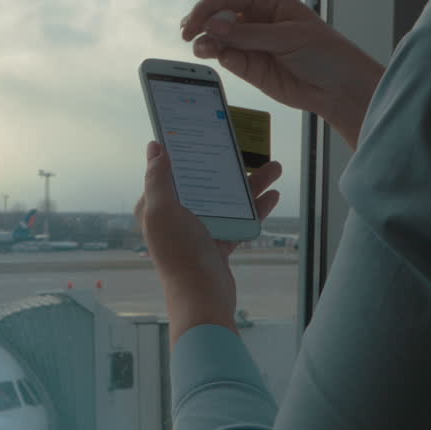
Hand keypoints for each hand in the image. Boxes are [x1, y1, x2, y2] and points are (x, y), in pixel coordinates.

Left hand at [134, 142, 283, 342]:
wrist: (203, 297)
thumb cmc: (180, 253)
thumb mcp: (163, 210)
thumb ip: (158, 178)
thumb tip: (155, 147)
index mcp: (156, 207)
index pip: (169, 172)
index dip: (184, 152)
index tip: (203, 132)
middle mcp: (174, 218)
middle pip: (203, 182)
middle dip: (226, 165)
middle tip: (248, 146)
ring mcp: (197, 232)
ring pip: (225, 199)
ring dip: (249, 183)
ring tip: (275, 167)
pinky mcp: (218, 245)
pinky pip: (239, 220)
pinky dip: (256, 208)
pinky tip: (273, 194)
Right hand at [181, 0, 383, 147]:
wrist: (337, 88)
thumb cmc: (323, 53)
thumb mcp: (287, 38)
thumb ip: (249, 34)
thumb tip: (212, 27)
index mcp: (268, 2)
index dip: (208, 7)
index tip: (194, 22)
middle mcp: (255, 19)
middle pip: (218, 16)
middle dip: (201, 23)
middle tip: (187, 35)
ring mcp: (250, 43)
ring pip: (217, 38)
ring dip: (205, 42)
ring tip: (201, 50)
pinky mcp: (248, 66)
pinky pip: (225, 57)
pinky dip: (215, 57)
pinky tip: (213, 57)